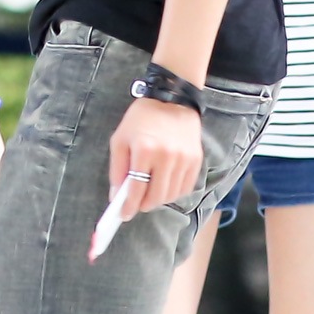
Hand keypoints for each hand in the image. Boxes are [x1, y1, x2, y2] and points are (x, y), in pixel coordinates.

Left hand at [108, 96, 203, 220]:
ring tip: (151, 192)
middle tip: (137, 203)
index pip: (136, 189)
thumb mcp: (120, 139)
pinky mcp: (196, 159)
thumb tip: (116, 197)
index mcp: (144, 150)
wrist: (173, 98)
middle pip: (156, 197)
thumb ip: (117, 169)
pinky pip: (185, 187)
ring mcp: (184, 158)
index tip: (124, 215)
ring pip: (171, 195)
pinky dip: (174, 192)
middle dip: (144, 205)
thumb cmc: (142, 118)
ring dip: (159, 199)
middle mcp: (166, 156)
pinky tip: (165, 184)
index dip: (129, 206)